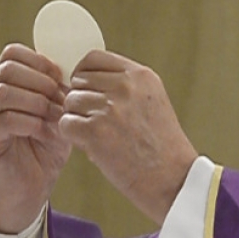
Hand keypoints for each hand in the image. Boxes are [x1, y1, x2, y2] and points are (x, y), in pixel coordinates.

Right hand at [0, 44, 70, 232]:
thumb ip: (61, 92)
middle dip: (41, 82)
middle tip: (62, 101)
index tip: (62, 78)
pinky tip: (45, 133)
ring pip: (3, 92)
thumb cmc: (45, 148)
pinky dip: (30, 123)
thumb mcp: (58, 114)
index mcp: (4, 83)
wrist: (32, 187)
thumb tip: (76, 72)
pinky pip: (3, 120)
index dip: (40, 61)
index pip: (12, 53)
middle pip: (8, 69)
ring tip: (56, 118)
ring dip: (37, 102)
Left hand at [59, 51, 197, 224]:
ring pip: (70, 102)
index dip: (84, 75)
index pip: (93, 58)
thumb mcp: (153, 103)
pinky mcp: (95, 131)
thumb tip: (85, 82)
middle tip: (97, 122)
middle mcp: (125, 86)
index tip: (88, 92)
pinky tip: (92, 147)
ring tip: (99, 137)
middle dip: (82, 101)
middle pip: (79, 81)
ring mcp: (110, 108)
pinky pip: (66, 124)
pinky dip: (74, 137)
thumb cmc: (162, 148)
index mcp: (141, 76)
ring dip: (78, 120)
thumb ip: (125, 87)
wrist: (173, 179)